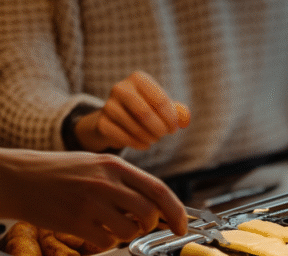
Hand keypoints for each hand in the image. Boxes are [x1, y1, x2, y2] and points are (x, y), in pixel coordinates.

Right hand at [2, 151, 187, 247]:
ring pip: (130, 231)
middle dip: (150, 226)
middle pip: (149, 214)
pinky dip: (105, 242)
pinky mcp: (75, 222)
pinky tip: (92, 230)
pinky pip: (107, 242)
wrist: (16, 178)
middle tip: (138, 226)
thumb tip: (158, 204)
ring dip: (126, 235)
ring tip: (110, 225)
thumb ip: (126, 181)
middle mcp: (105, 183)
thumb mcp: (96, 165)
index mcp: (115, 166)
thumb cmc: (59, 173)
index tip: (182, 226)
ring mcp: (90, 203)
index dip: (176, 212)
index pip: (159, 190)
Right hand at [75, 71, 190, 151]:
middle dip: (159, 129)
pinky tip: (143, 143)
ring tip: (154, 138)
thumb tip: (184, 119)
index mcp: (138, 79)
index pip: (159, 99)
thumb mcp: (161, 106)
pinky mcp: (103, 123)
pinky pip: (125, 138)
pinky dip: (139, 144)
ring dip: (150, 138)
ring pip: (135, 128)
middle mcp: (120, 88)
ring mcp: (108, 105)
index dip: (170, 118)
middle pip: (145, 113)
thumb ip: (176, 111)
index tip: (174, 129)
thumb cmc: (146, 109)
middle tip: (164, 135)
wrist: (116, 119)